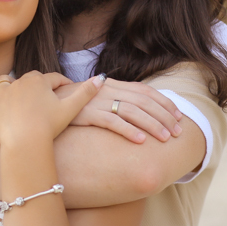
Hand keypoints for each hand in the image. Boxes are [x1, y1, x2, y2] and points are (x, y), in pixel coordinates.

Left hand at [0, 71, 103, 146]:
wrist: (25, 143)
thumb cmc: (48, 126)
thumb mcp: (70, 109)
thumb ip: (86, 92)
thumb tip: (102, 77)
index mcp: (40, 80)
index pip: (53, 78)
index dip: (61, 83)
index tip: (65, 88)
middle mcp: (20, 81)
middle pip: (31, 79)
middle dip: (38, 85)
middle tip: (42, 95)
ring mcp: (4, 92)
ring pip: (7, 81)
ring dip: (12, 83)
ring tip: (16, 90)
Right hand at [64, 77, 182, 143]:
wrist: (47, 102)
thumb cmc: (77, 103)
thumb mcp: (100, 96)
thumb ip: (119, 99)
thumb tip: (143, 110)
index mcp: (115, 84)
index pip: (146, 92)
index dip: (165, 104)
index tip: (179, 117)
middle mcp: (109, 90)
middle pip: (144, 102)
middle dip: (164, 117)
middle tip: (178, 132)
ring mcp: (98, 101)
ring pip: (132, 111)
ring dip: (152, 125)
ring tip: (165, 138)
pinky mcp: (87, 113)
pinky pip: (112, 121)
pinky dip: (128, 130)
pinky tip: (141, 141)